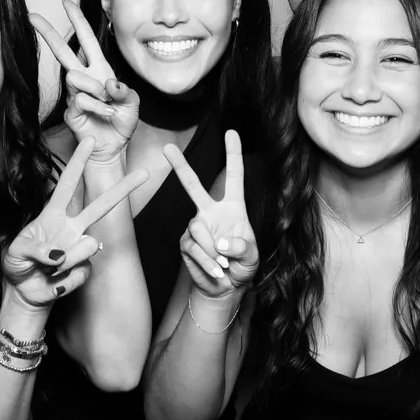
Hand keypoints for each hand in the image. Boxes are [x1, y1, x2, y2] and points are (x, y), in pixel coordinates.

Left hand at [3, 137, 148, 308]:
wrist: (24, 291)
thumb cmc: (17, 264)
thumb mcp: (14, 251)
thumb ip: (34, 249)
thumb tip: (59, 255)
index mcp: (53, 214)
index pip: (67, 184)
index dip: (77, 163)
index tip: (89, 141)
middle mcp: (71, 227)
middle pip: (100, 206)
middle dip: (122, 190)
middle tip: (144, 174)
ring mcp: (79, 247)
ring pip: (89, 245)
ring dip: (66, 260)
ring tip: (47, 269)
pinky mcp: (84, 269)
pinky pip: (81, 272)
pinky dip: (63, 280)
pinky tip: (55, 280)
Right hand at [31, 1, 138, 162]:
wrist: (113, 147)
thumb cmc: (122, 122)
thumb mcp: (133, 103)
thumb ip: (125, 90)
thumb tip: (109, 82)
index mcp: (100, 69)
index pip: (86, 40)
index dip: (78, 20)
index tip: (66, 2)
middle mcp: (85, 78)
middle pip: (63, 51)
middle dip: (48, 32)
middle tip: (32, 16)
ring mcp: (75, 94)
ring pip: (75, 77)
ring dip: (95, 89)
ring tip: (110, 104)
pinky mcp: (70, 110)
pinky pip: (81, 100)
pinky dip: (98, 107)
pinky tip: (107, 113)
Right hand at [163, 130, 258, 298]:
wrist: (225, 288)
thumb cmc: (242, 267)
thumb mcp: (252, 257)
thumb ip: (242, 247)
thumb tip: (221, 241)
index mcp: (233, 207)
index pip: (233, 177)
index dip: (233, 154)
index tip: (231, 132)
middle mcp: (211, 212)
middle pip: (193, 186)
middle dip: (180, 167)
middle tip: (167, 147)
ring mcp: (196, 226)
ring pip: (198, 230)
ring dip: (214, 252)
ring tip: (224, 266)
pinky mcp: (186, 243)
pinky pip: (194, 248)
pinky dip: (207, 262)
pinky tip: (216, 271)